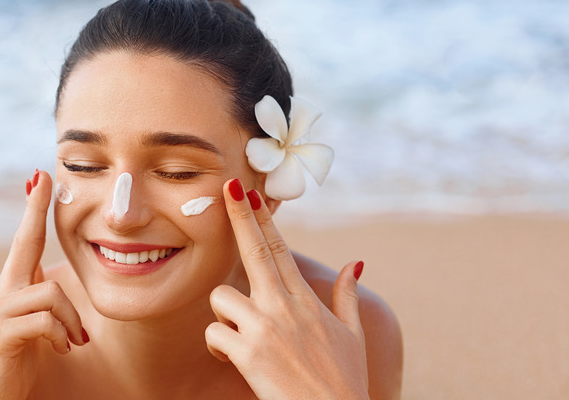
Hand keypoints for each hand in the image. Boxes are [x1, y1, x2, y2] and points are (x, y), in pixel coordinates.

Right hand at [0, 170, 87, 399]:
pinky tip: (62, 349)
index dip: (32, 210)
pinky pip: (45, 321)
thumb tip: (40, 270)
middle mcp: (2, 293)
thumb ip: (34, 296)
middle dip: (34, 210)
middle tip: (43, 177)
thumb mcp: (32, 324)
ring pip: (50, 294)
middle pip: (24, 243)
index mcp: (13, 289)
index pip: (26, 241)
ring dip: (71, 321)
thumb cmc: (17, 360)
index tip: (38, 177)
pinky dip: (61, 336)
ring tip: (72, 342)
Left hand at [205, 179, 368, 399]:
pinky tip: (232, 358)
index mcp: (305, 300)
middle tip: (228, 187)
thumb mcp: (352, 335)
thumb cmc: (343, 381)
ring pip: (221, 297)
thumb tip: (354, 263)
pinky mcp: (248, 352)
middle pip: (256, 250)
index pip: (280, 249)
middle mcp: (284, 307)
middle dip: (240, 216)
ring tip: (237, 336)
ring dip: (222, 314)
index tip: (251, 194)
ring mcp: (265, 328)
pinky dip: (217, 345)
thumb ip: (347, 296)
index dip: (263, 219)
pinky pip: (214, 333)